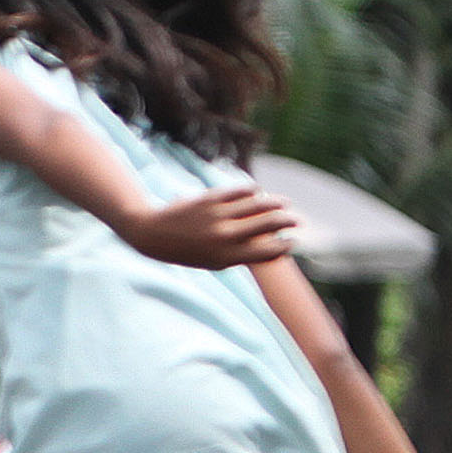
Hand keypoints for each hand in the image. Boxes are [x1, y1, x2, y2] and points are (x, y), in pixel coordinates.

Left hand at [120, 185, 297, 268]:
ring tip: (286, 204)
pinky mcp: (211, 199)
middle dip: (289, 221)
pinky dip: (254, 191)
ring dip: (277, 203)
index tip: (293, 241)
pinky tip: (259, 192)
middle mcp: (225, 237)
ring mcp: (219, 216)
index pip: (269, 251)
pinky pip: (242, 191)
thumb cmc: (189, 252)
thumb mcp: (214, 262)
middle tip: (298, 221)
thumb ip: (241, 254)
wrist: (153, 236)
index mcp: (228, 258)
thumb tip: (271, 244)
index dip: (286, 246)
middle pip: (270, 224)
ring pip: (260, 204)